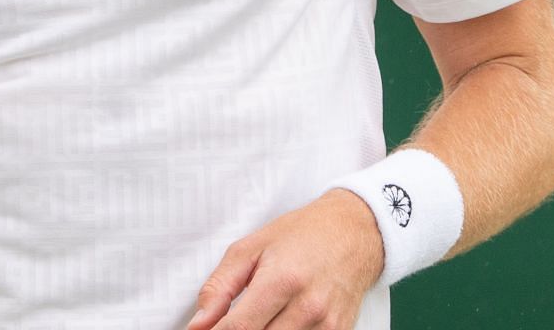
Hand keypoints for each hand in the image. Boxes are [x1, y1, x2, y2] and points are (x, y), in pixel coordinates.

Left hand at [185, 189, 384, 329]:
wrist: (355, 232)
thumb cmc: (302, 235)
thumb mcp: (251, 248)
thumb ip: (219, 288)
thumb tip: (197, 324)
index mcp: (282, 280)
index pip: (239, 328)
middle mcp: (308, 306)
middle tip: (233, 323)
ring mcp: (327, 325)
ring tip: (258, 318)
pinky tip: (279, 322)